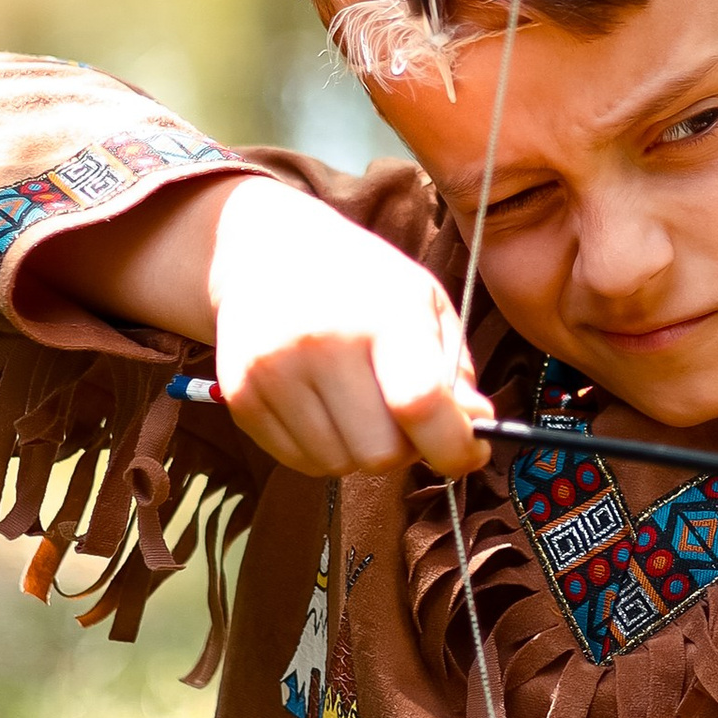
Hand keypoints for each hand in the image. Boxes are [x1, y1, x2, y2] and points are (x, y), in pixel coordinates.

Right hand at [207, 176, 486, 480]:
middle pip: (380, 452)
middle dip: (404, 447)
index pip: (420, 404)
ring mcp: (274, 371)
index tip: (467, 452)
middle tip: (402, 417)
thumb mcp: (423, 301)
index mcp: (383, 313)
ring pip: (338, 466)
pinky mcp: (240, 395)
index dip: (453, 446)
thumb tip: (477, 429)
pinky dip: (323, 449)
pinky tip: (324, 408)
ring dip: (360, 450)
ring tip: (358, 405)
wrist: (265, 251)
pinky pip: (298, 462)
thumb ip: (456, 371)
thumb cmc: (360, 280)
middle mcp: (323, 342)